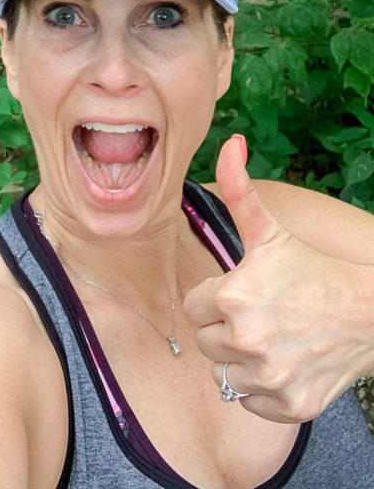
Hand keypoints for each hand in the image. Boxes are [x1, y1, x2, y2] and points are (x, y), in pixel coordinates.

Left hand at [183, 135, 371, 422]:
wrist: (368, 312)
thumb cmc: (312, 268)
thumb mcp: (270, 231)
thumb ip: (239, 189)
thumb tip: (230, 142)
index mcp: (233, 298)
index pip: (193, 307)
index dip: (215, 298)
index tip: (241, 291)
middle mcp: (247, 341)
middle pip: (205, 342)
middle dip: (224, 327)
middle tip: (258, 312)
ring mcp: (269, 377)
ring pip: (224, 374)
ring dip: (240, 359)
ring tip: (271, 336)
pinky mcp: (288, 406)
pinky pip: (249, 402)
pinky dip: (262, 388)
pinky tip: (284, 362)